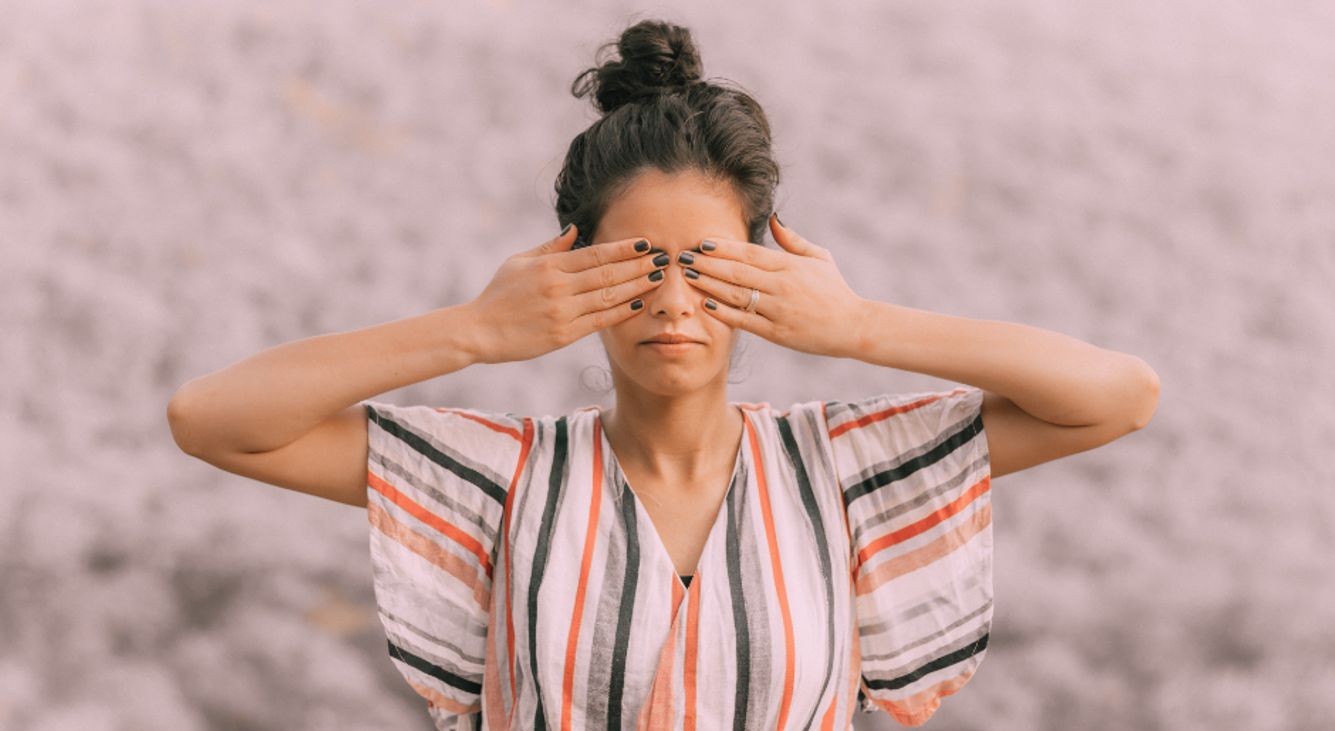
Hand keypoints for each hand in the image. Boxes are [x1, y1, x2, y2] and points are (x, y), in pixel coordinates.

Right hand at [465, 225, 665, 363]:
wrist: (480, 331)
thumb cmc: (499, 294)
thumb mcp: (519, 262)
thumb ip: (551, 247)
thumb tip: (574, 229)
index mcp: (549, 266)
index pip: (595, 254)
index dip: (624, 248)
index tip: (646, 243)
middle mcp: (559, 287)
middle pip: (608, 273)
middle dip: (639, 265)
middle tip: (663, 258)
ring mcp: (562, 312)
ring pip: (609, 296)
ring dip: (637, 286)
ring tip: (659, 278)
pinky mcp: (563, 335)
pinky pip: (600, 320)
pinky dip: (621, 311)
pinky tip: (639, 303)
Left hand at [681, 213, 866, 357]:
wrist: (854, 326)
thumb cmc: (835, 290)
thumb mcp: (819, 258)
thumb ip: (792, 241)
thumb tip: (773, 219)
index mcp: (790, 266)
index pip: (749, 253)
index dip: (723, 247)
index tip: (701, 243)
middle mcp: (782, 286)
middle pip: (737, 271)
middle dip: (707, 263)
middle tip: (683, 257)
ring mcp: (778, 310)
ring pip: (736, 294)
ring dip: (709, 284)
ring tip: (688, 276)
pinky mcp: (777, 333)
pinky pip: (745, 320)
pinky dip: (724, 312)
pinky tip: (706, 303)